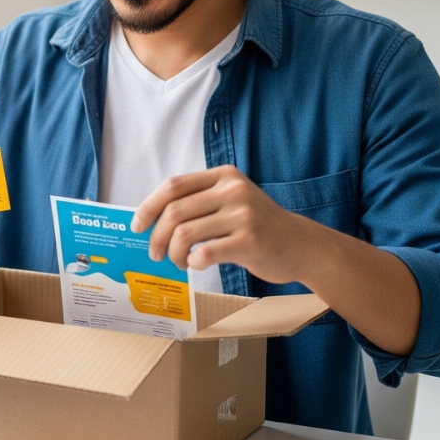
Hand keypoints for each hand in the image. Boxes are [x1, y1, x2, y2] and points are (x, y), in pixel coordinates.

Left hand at [131, 166, 305, 284]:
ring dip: (174, 253)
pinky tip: (197, 264)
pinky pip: (205, 252)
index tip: (137, 225)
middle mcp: (233, 190)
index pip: (173, 186)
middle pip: (174, 211)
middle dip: (157, 236)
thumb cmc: (259, 227)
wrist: (302, 246)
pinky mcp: (250, 241)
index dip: (148, 206)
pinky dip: (193, 262)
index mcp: (224, 176)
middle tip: (156, 253)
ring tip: (179, 261)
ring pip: (184, 233)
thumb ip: (200, 202)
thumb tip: (152, 219)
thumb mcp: (233, 200)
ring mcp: (243, 215)